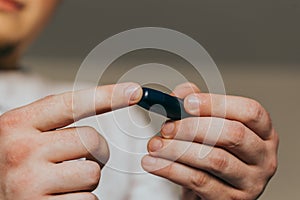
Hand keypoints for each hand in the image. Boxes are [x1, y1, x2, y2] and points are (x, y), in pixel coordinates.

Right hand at [0, 83, 141, 199]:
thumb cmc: (11, 164)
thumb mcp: (21, 134)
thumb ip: (50, 119)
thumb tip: (101, 100)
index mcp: (17, 124)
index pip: (71, 104)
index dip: (107, 95)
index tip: (134, 91)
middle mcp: (22, 150)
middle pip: (92, 140)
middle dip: (96, 151)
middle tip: (80, 159)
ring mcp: (30, 182)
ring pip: (93, 172)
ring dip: (87, 178)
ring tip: (65, 181)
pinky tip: (60, 198)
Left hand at [142, 83, 277, 199]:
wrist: (210, 186)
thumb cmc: (211, 150)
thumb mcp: (207, 123)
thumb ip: (196, 102)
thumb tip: (180, 94)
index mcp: (263, 132)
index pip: (249, 112)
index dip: (217, 104)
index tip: (187, 103)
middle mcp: (263, 156)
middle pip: (233, 134)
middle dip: (193, 128)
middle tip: (167, 128)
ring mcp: (251, 181)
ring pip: (215, 159)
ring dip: (178, 149)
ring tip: (155, 145)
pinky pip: (200, 182)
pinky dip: (172, 170)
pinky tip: (155, 163)